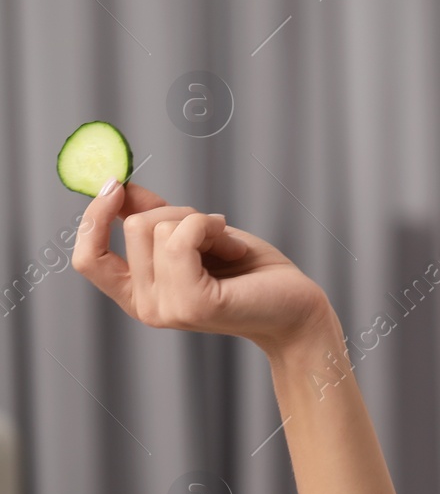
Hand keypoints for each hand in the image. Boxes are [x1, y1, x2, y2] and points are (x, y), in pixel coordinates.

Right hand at [71, 177, 331, 353]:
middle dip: (180, 213)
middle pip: (134, 225)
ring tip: (230, 245)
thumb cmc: (252, 273)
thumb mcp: (197, 237)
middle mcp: (146, 308)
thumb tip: (119, 186)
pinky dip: (211, 227)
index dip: (93, 218)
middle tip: (216, 232)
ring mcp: (166, 308)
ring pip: (158, 227)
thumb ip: (155, 217)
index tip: (114, 184)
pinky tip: (236, 247)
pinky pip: (181, 238)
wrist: (297, 307)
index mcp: (139, 295)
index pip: (89, 260)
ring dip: (202, 222)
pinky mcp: (192, 303)